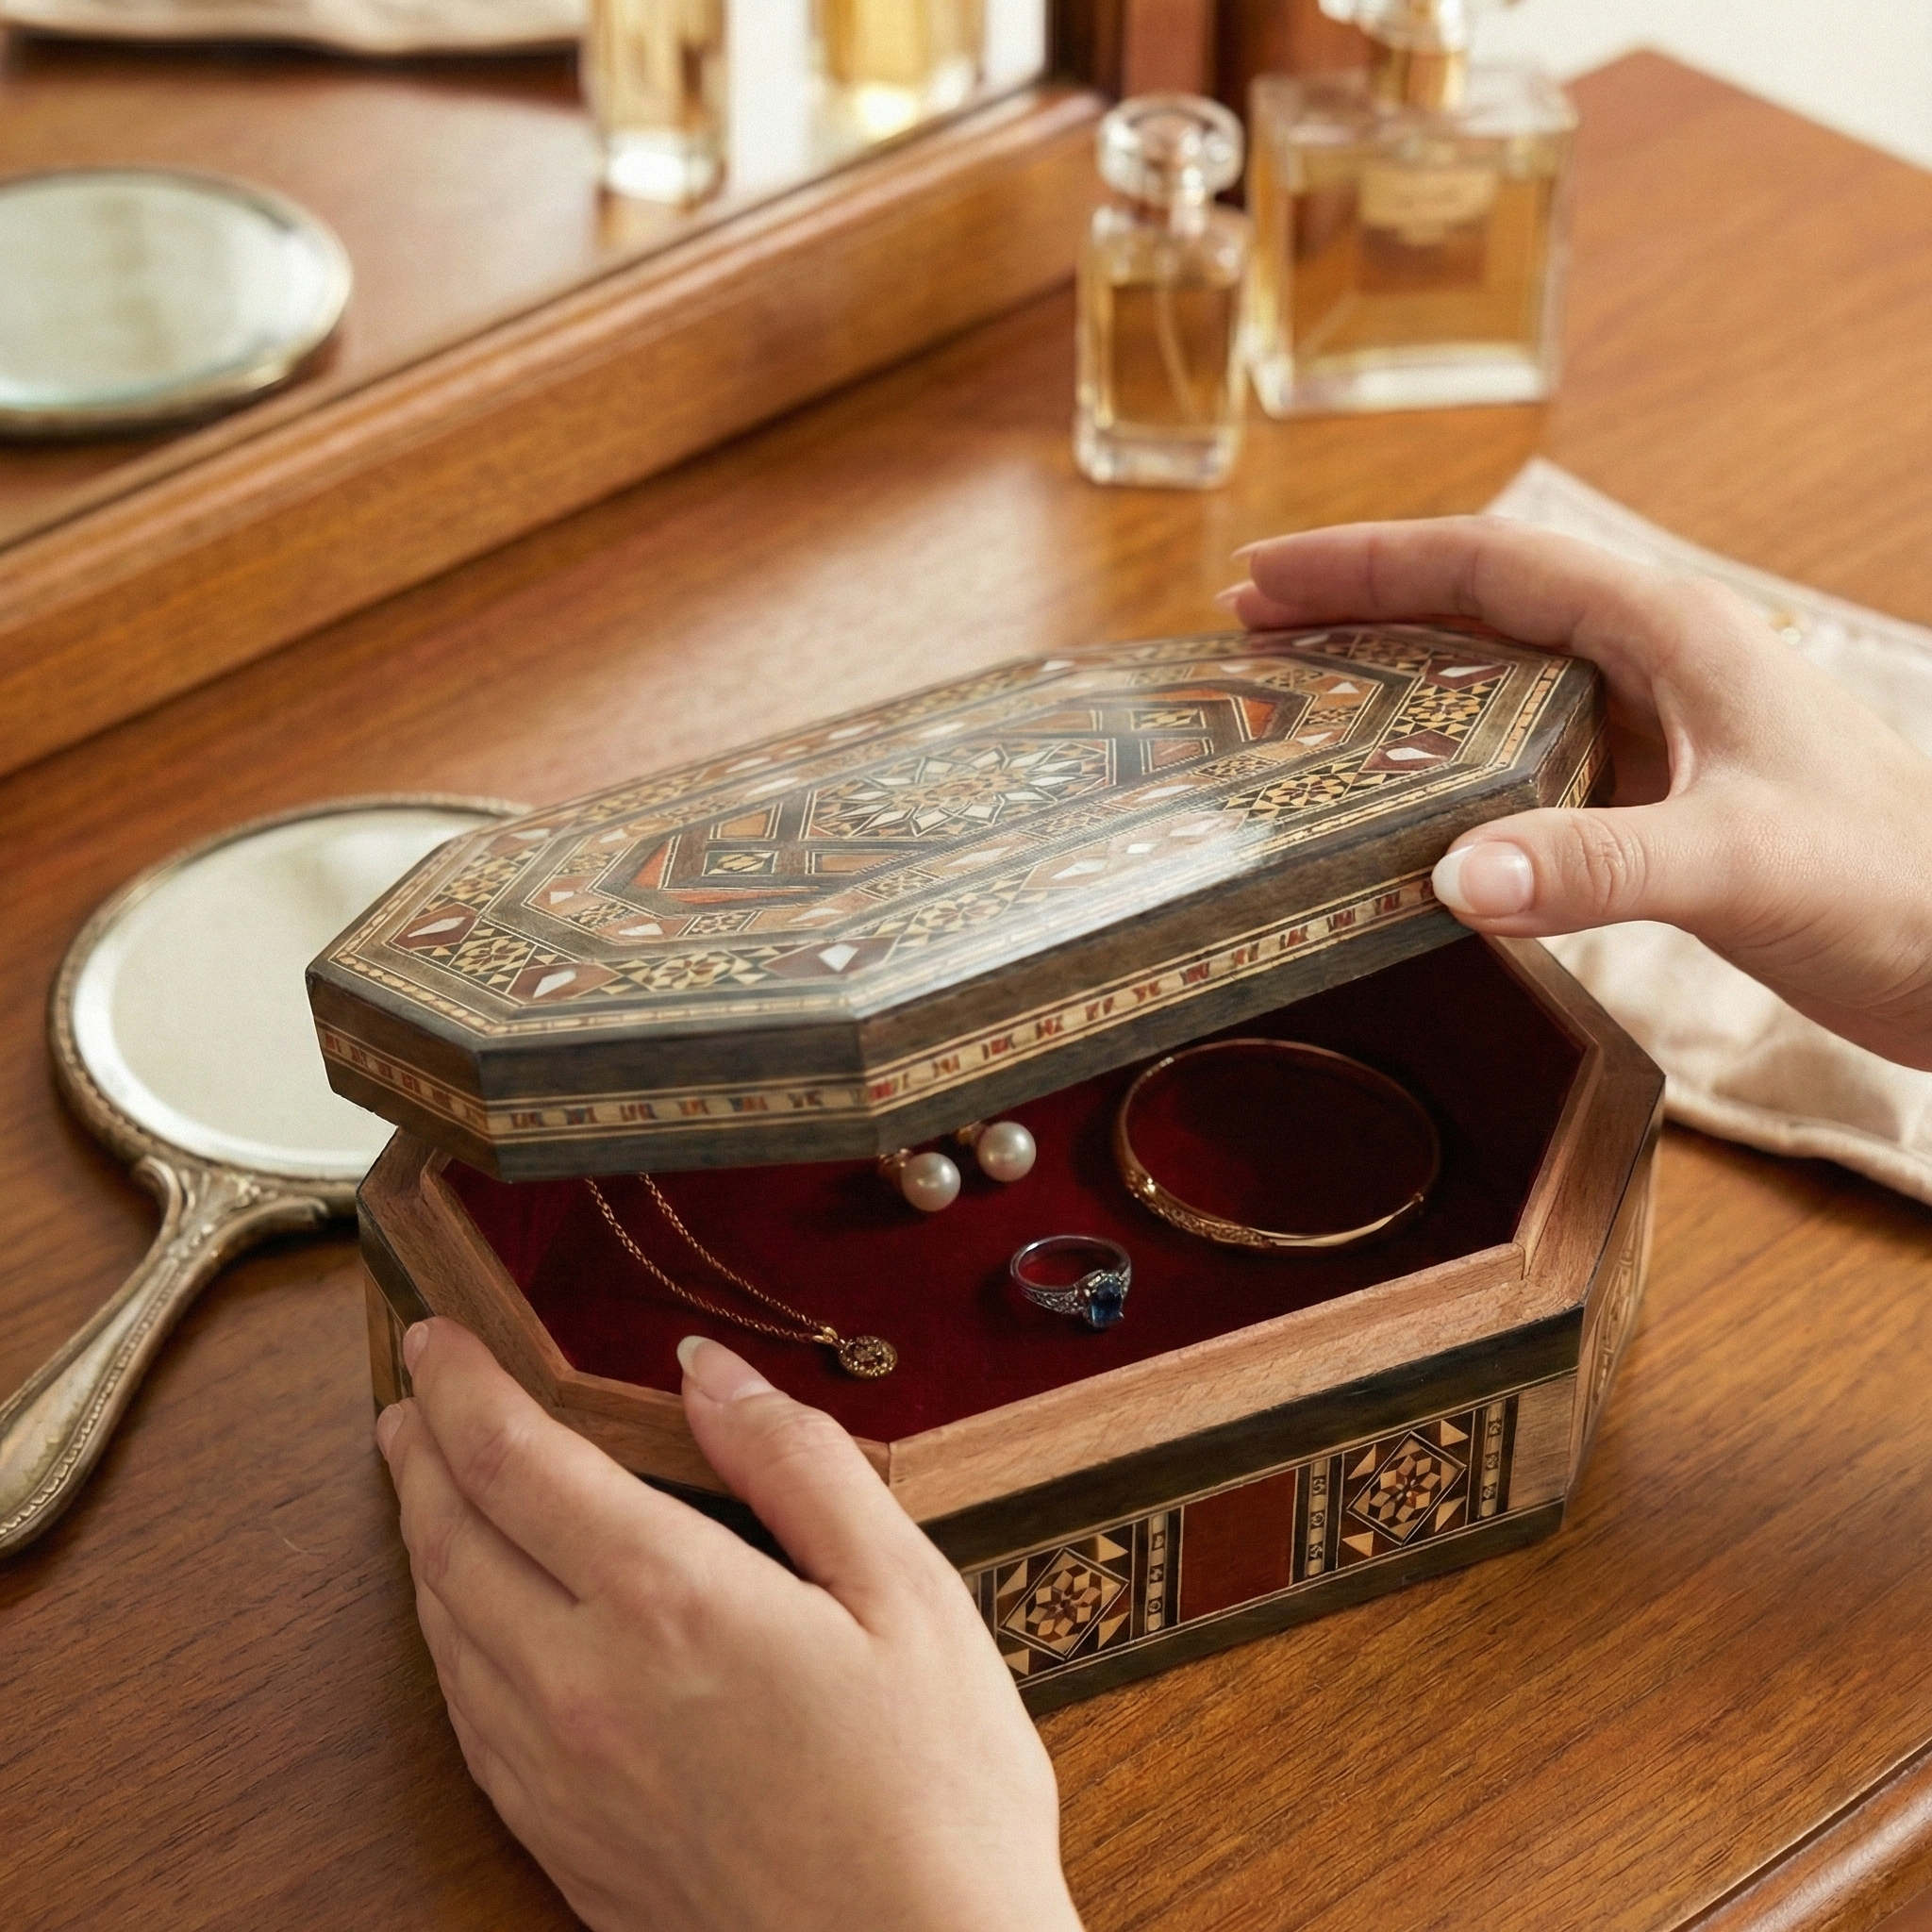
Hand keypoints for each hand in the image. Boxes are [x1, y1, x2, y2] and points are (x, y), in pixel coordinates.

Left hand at [376, 1319, 1079, 1931]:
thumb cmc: (934, 1794)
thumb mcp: (907, 1594)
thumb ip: (797, 1463)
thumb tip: (706, 1371)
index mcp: (667, 1603)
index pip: (514, 1461)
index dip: (462, 1386)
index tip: (435, 1337)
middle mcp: (583, 1685)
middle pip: (452, 1540)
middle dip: (423, 1454)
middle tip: (413, 1400)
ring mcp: (560, 1777)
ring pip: (444, 1630)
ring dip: (423, 1540)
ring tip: (426, 1489)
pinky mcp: (564, 1844)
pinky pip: (466, 1716)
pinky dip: (447, 1638)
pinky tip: (469, 1624)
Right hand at [1222, 516, 1931, 1070]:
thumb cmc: (1896, 887)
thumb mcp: (1738, 865)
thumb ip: (1596, 864)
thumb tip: (1447, 878)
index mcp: (1672, 635)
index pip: (1491, 565)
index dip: (1369, 560)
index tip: (1261, 572)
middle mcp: (1657, 667)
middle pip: (1476, 610)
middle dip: (1358, 611)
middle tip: (1246, 638)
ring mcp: (1656, 735)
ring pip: (1495, 684)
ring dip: (1394, 687)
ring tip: (1294, 709)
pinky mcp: (1657, 802)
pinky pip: (1523, 761)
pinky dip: (1445, 767)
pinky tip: (1398, 805)